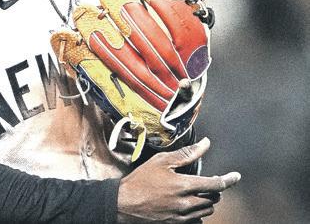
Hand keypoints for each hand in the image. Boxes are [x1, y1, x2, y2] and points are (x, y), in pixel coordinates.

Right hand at [117, 137, 240, 222]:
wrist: (125, 203)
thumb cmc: (141, 179)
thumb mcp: (162, 161)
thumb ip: (186, 154)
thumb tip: (205, 144)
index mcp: (184, 186)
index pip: (215, 184)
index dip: (228, 180)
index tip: (236, 176)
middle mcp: (187, 204)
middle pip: (213, 200)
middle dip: (214, 190)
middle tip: (208, 182)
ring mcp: (182, 217)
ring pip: (206, 211)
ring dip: (206, 201)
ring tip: (197, 191)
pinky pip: (196, 221)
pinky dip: (197, 212)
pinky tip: (189, 204)